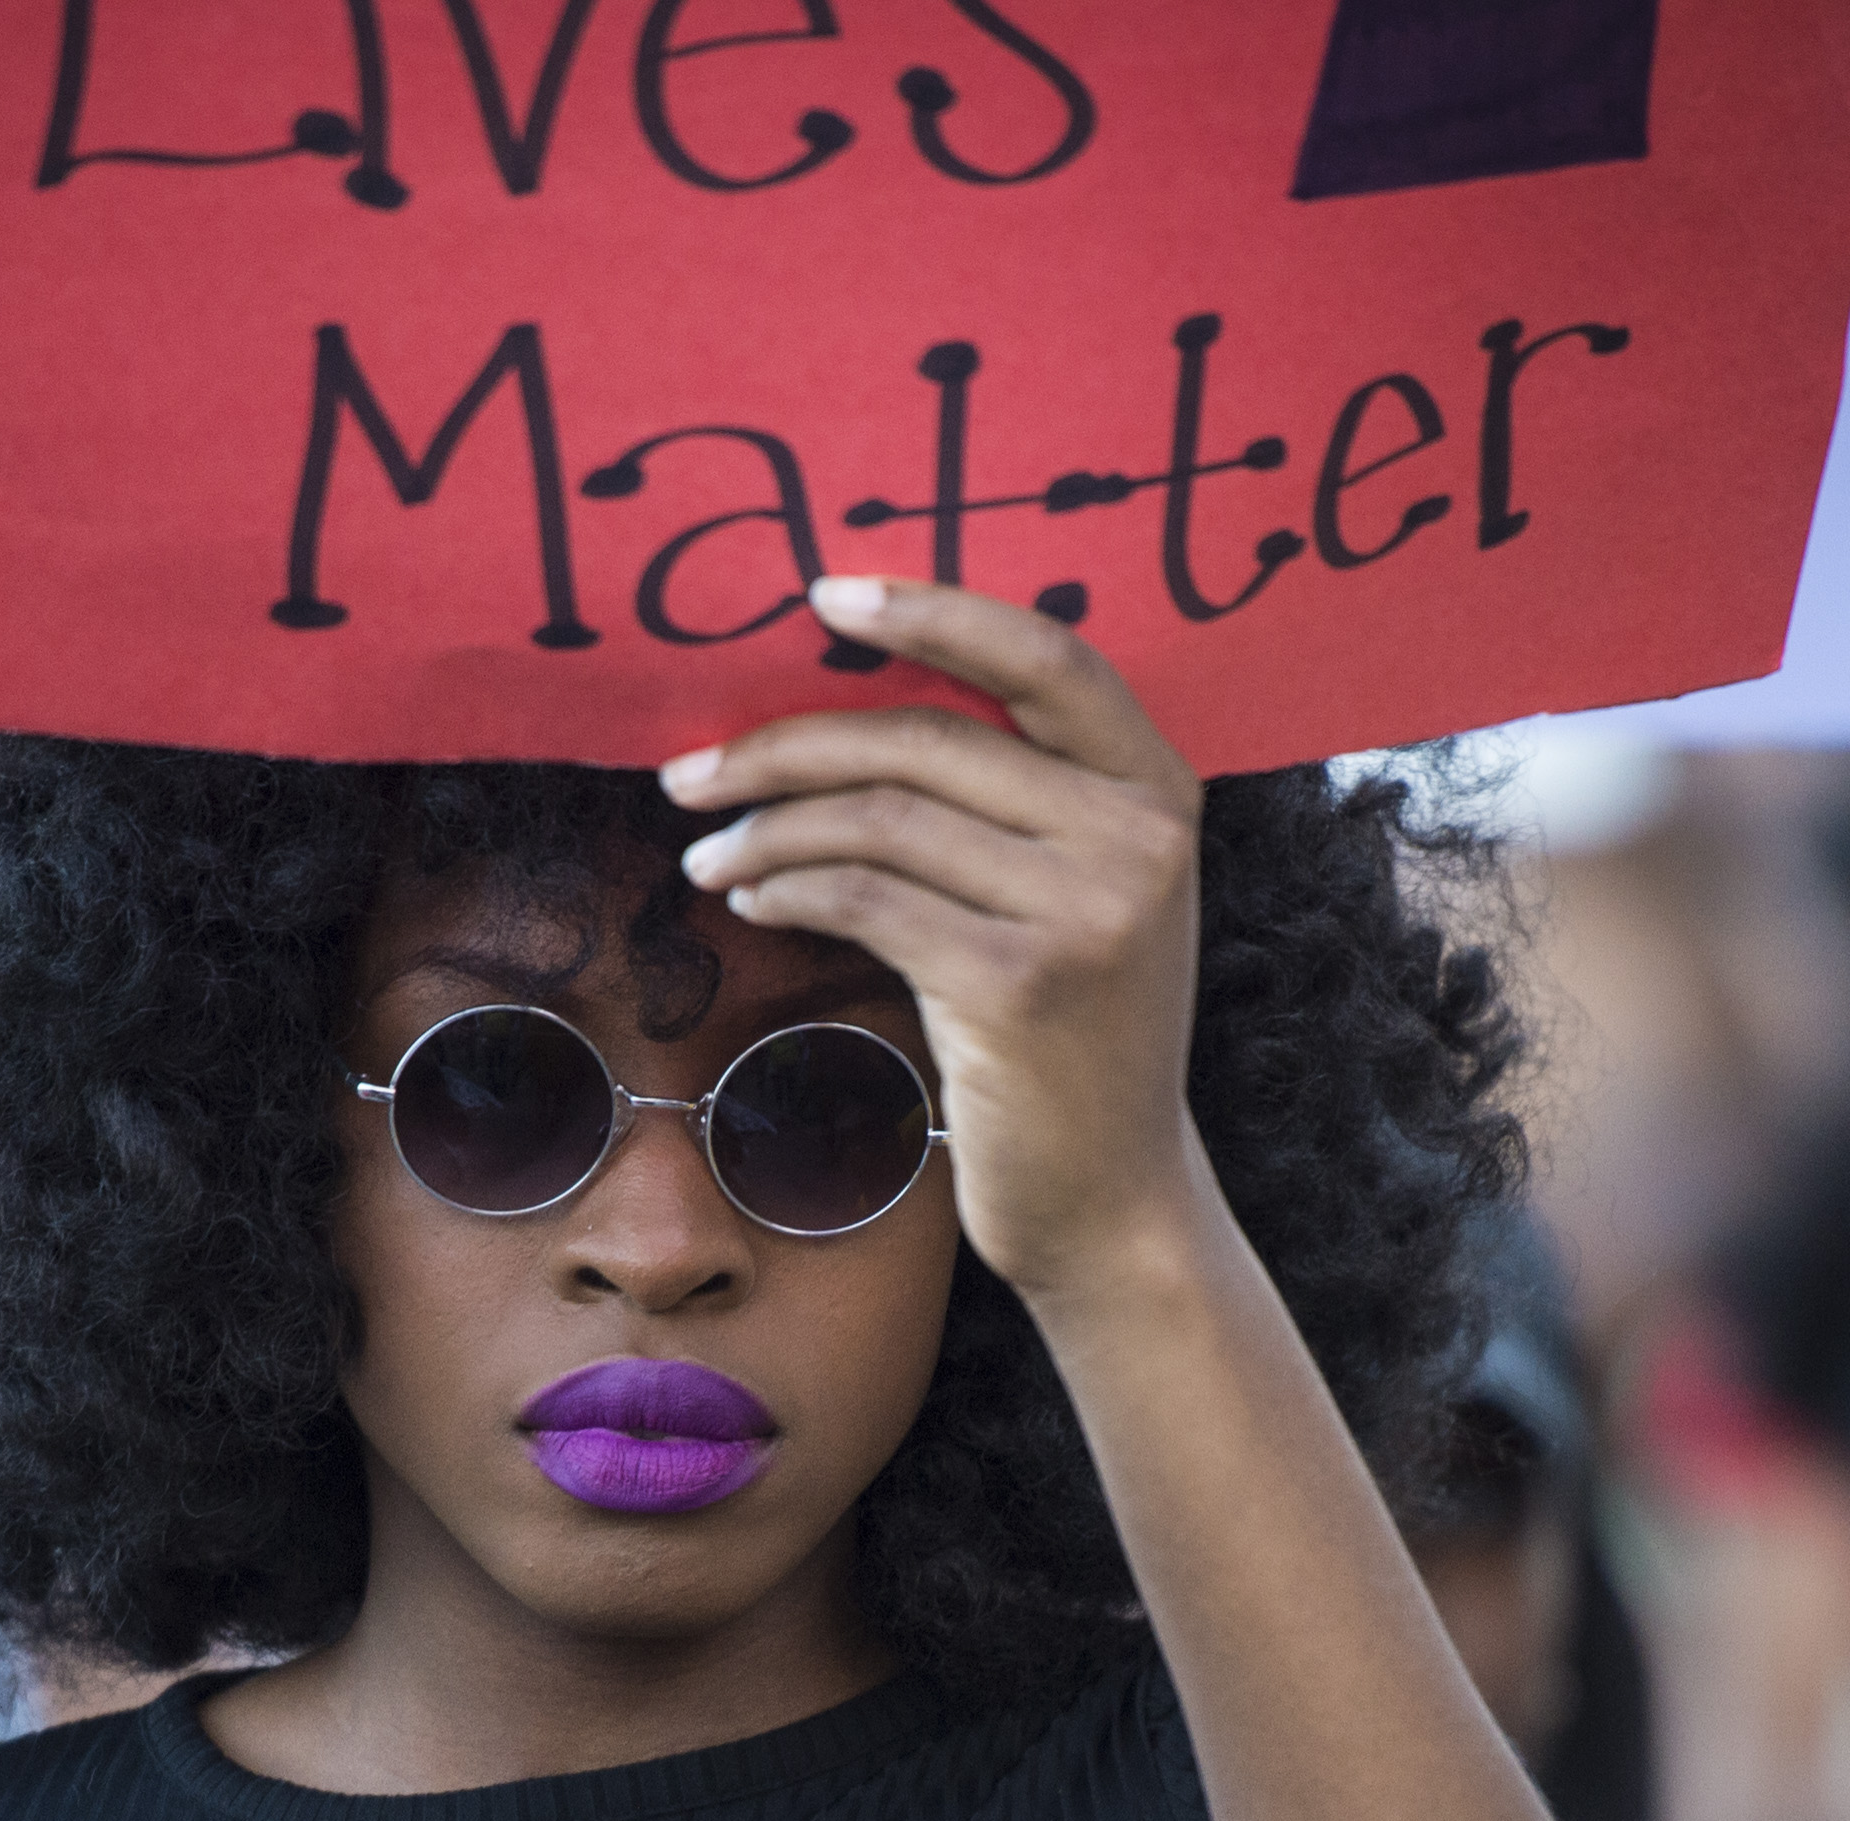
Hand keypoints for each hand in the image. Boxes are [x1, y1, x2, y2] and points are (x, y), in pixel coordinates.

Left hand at [663, 577, 1210, 1304]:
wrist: (1113, 1197)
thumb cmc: (1068, 1038)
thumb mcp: (1079, 896)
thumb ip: (1015, 801)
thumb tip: (839, 709)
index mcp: (1158, 788)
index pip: (1044, 656)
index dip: (929, 612)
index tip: (820, 595)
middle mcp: (1137, 837)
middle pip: (926, 740)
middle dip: (786, 745)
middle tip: (691, 771)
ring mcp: (1085, 912)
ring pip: (880, 820)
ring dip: (766, 830)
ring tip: (704, 854)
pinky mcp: (1017, 984)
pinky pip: (865, 899)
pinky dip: (788, 888)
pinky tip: (751, 900)